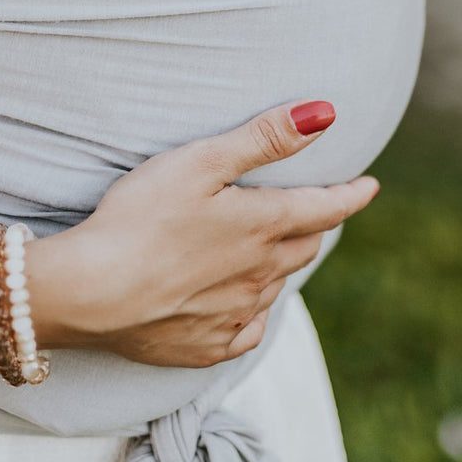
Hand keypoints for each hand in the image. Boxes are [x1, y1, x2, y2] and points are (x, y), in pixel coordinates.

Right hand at [29, 102, 378, 368]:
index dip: (351, 194)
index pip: (326, 208)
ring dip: (281, 263)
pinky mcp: (207, 346)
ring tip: (271, 248)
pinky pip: (248, 329)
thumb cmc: (140, 216)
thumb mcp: (201, 162)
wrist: (91, 292)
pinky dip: (253, 310)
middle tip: (314, 209)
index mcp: (263, 227)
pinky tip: (242, 302)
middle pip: (304, 245)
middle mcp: (260, 275)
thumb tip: (325, 114)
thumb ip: (264, 138)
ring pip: (277, 285)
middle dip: (313, 224)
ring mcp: (235, 315)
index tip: (370, 185)